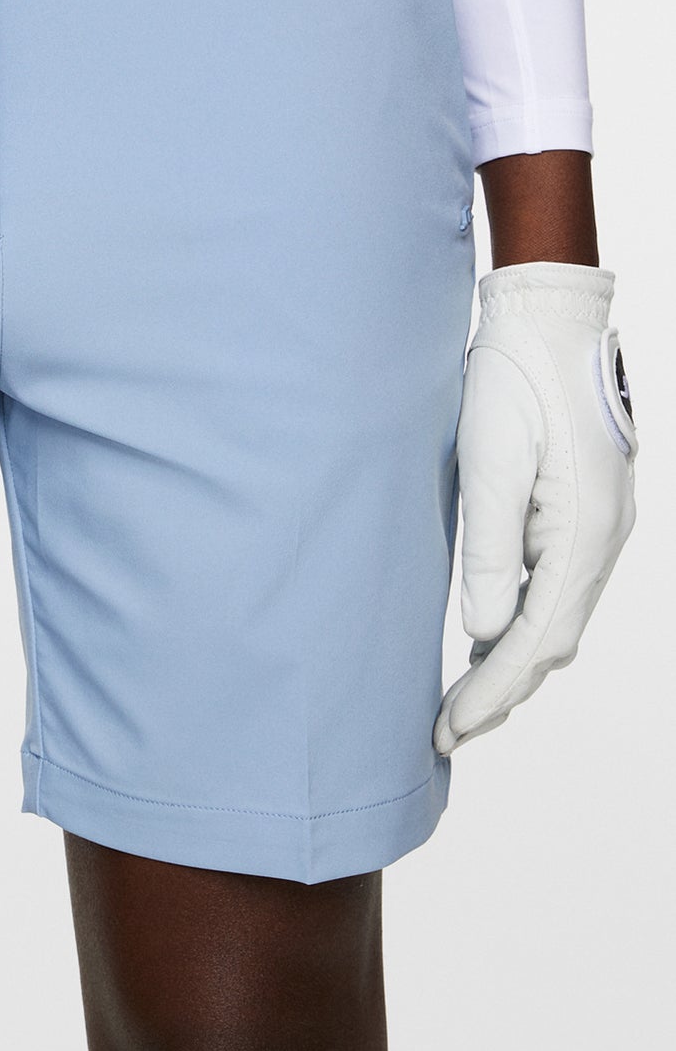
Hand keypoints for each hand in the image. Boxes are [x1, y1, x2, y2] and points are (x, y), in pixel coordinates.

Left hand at [435, 263, 635, 753]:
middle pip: (554, 641)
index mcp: (583, 532)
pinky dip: (524, 623)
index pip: (537, 639)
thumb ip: (490, 548)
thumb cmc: (514, 377)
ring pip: (559, 619)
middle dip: (501, 692)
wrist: (549, 318)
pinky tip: (490, 635)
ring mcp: (599, 526)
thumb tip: (486, 631)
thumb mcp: (489, 460)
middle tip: (447, 732)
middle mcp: (602, 539)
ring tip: (461, 701)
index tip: (450, 730)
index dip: (492, 691)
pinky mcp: (584, 511)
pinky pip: (557, 586)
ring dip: (513, 663)